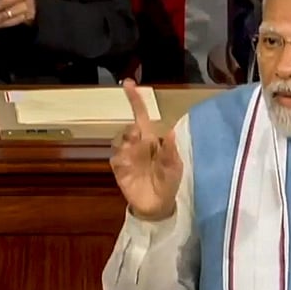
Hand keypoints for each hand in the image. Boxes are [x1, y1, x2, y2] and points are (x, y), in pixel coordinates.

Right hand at [110, 79, 182, 220]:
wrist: (158, 205)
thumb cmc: (169, 182)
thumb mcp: (175, 167)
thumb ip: (171, 152)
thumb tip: (171, 132)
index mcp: (152, 140)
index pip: (142, 116)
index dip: (136, 100)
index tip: (129, 84)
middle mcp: (137, 145)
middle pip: (129, 129)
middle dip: (133, 131)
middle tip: (139, 138)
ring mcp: (127, 156)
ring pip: (120, 141)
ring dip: (127, 144)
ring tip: (136, 153)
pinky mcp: (120, 169)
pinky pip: (116, 158)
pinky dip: (122, 158)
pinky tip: (129, 167)